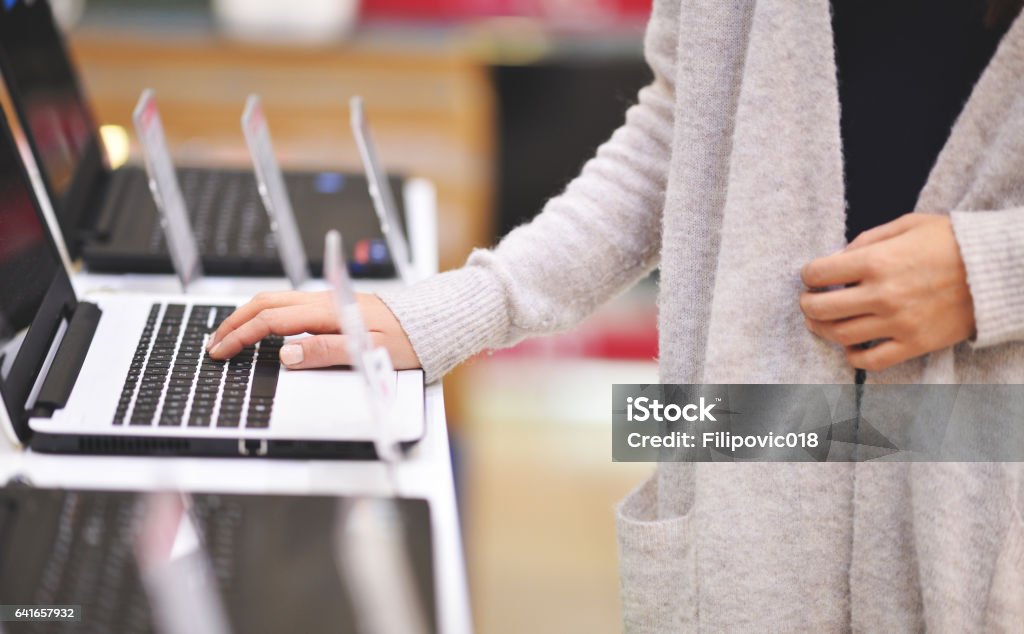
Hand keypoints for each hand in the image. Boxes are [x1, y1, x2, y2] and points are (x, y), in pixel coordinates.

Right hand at [206, 291, 420, 369]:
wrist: (430, 323)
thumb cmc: (406, 340)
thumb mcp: (368, 353)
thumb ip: (326, 352)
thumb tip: (287, 354)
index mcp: (328, 312)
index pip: (271, 320)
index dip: (241, 336)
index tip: (221, 352)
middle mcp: (324, 301)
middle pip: (265, 304)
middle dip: (234, 323)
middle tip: (213, 344)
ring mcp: (327, 301)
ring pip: (275, 301)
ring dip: (247, 316)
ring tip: (229, 335)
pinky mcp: (333, 306)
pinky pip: (289, 305)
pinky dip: (265, 315)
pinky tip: (261, 328)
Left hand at [800, 213, 974, 371]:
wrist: (996, 270)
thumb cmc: (951, 242)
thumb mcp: (907, 225)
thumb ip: (866, 240)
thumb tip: (836, 259)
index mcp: (876, 261)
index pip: (819, 272)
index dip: (808, 274)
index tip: (811, 276)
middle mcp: (882, 294)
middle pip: (821, 308)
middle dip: (807, 304)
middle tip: (808, 301)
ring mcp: (897, 322)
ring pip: (840, 336)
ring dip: (822, 329)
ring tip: (821, 322)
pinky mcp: (914, 344)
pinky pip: (871, 361)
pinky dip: (853, 357)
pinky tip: (850, 347)